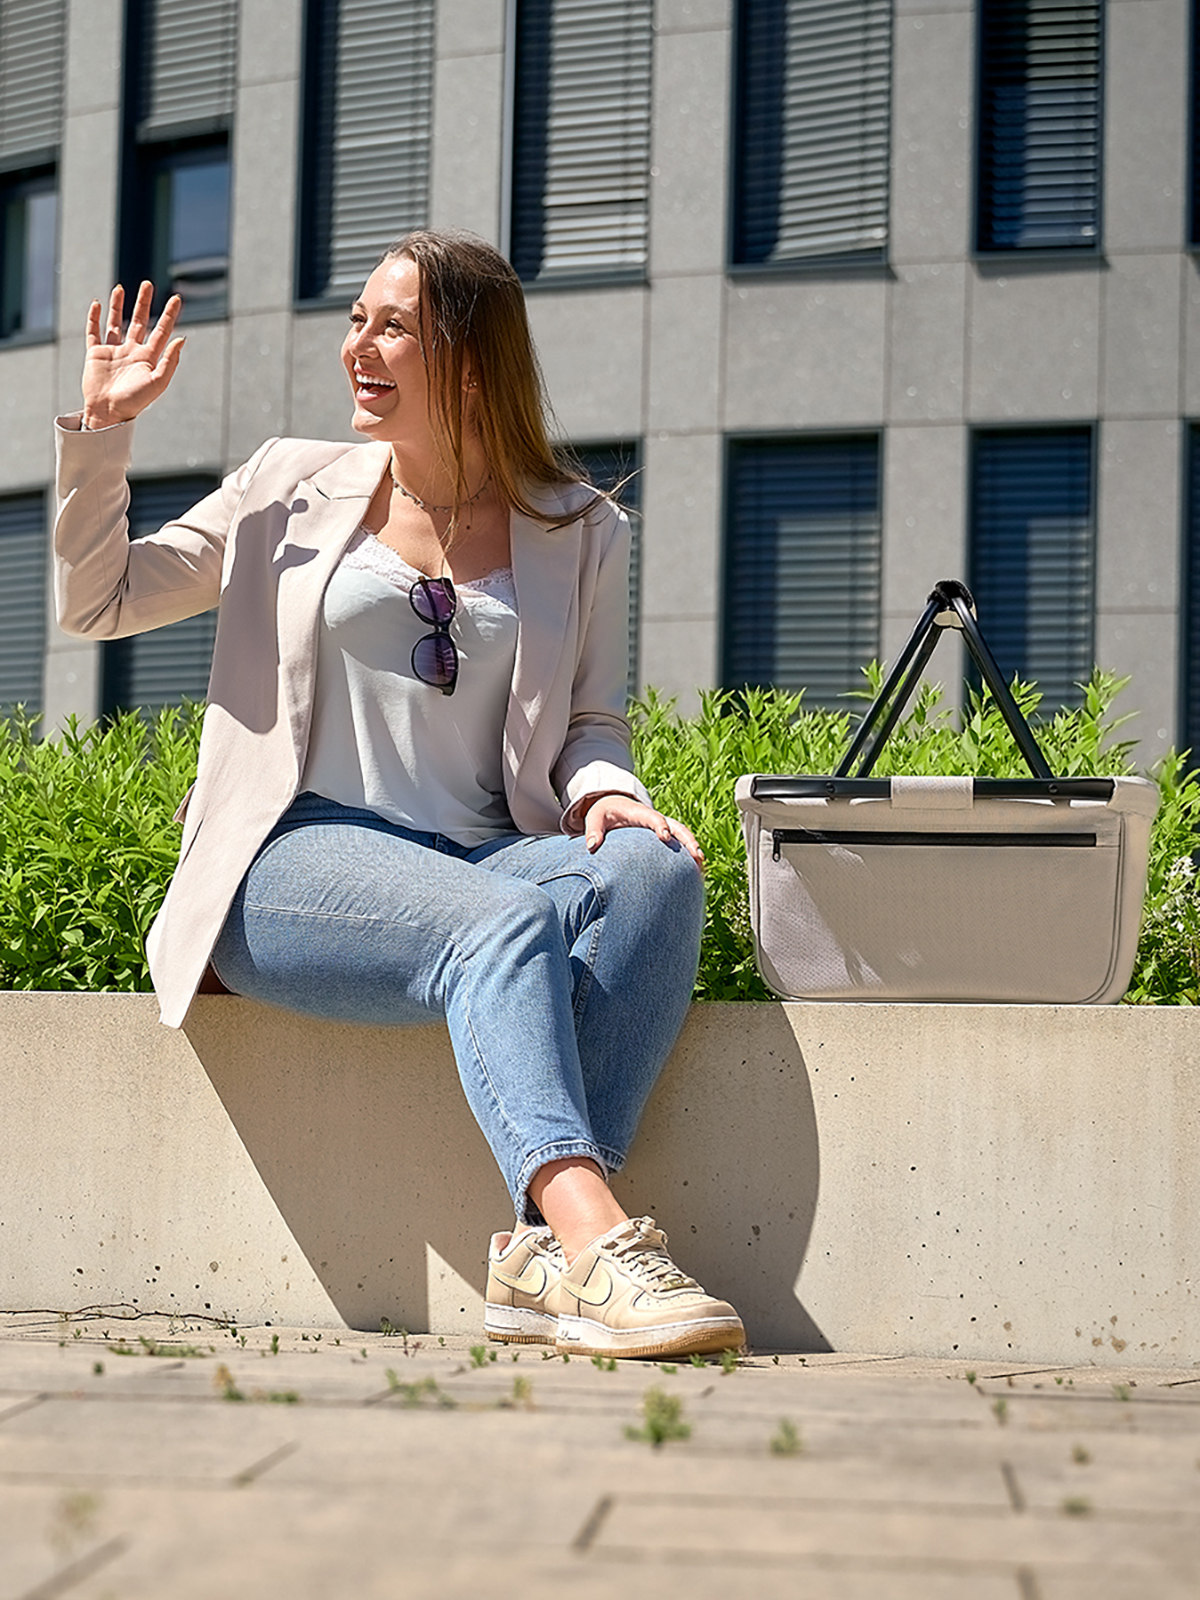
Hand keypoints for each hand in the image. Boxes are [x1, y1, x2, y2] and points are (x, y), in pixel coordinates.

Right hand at [81, 282, 184, 428]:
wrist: (108, 412)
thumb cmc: (135, 401)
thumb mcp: (157, 382)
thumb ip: (170, 361)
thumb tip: (182, 339)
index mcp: (148, 358)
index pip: (161, 330)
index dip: (169, 314)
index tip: (176, 298)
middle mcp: (132, 351)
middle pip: (139, 321)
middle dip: (143, 303)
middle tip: (147, 284)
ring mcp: (113, 351)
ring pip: (116, 322)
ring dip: (118, 306)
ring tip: (121, 289)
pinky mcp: (95, 354)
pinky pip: (94, 332)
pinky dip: (94, 318)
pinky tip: (96, 304)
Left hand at [582, 794, 703, 867]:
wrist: (613, 805)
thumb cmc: (604, 813)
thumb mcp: (595, 817)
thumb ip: (592, 830)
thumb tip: (591, 846)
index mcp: (639, 813)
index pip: (653, 817)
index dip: (660, 826)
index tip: (665, 837)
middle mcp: (655, 819)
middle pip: (676, 827)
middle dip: (688, 840)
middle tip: (697, 855)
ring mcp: (662, 827)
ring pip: (682, 835)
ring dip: (693, 847)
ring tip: (702, 864)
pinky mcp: (664, 836)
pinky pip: (679, 843)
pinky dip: (688, 855)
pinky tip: (697, 870)